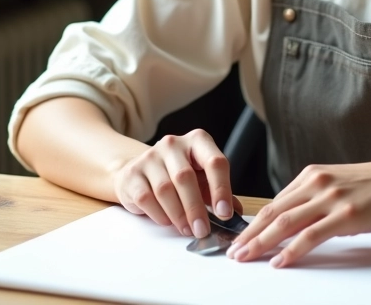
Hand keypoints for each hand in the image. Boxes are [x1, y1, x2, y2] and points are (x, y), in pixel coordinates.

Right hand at [112, 129, 243, 236]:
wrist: (140, 172)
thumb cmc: (178, 176)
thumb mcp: (202, 180)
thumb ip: (219, 194)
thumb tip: (238, 214)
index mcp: (198, 141)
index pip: (214, 162)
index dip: (221, 189)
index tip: (224, 213)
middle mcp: (173, 144)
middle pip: (185, 177)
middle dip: (196, 208)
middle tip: (202, 230)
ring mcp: (150, 157)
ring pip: (165, 189)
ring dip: (178, 215)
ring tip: (187, 229)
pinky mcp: (133, 174)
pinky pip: (147, 198)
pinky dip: (160, 214)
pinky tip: (168, 221)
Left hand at [227, 154, 370, 267]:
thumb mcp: (342, 185)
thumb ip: (318, 199)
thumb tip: (298, 222)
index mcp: (313, 174)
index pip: (275, 202)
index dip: (254, 222)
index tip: (240, 237)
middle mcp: (317, 182)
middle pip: (273, 212)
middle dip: (250, 234)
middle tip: (232, 252)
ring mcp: (331, 197)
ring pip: (285, 223)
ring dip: (261, 243)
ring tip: (245, 258)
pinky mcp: (346, 214)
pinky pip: (310, 235)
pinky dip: (291, 251)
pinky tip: (279, 262)